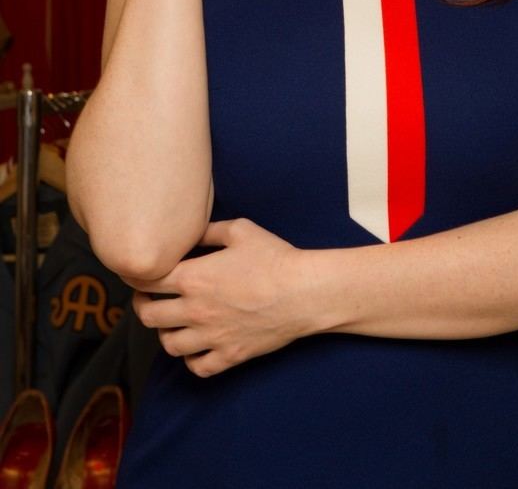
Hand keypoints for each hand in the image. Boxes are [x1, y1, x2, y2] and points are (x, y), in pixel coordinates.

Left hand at [128, 218, 311, 376]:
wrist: (303, 292)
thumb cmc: (274, 257)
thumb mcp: (240, 230)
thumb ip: (208, 231)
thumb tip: (189, 233)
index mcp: (194, 278)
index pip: (146, 280)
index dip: (134, 276)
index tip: (136, 273)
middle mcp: (195, 310)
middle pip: (149, 316)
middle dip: (142, 305)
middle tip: (148, 298)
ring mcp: (211, 337)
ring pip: (168, 345)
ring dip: (165, 333)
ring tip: (172, 322)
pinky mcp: (229, 356)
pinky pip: (197, 367)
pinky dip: (191, 359)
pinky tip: (197, 346)